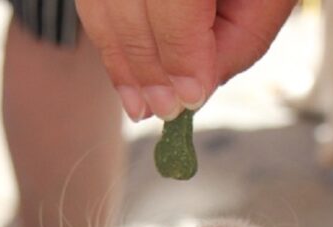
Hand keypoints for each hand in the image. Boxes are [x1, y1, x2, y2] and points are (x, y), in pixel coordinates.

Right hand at [75, 0, 296, 120]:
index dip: (179, 55)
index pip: (174, 1)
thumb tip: (193, 91)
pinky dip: (111, 43)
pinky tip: (128, 79)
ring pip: (100, 7)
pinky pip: (94, 4)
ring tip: (140, 106)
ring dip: (121, 63)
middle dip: (146, 67)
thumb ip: (238, 42)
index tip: (189, 98)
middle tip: (164, 109)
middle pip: (128, 5)